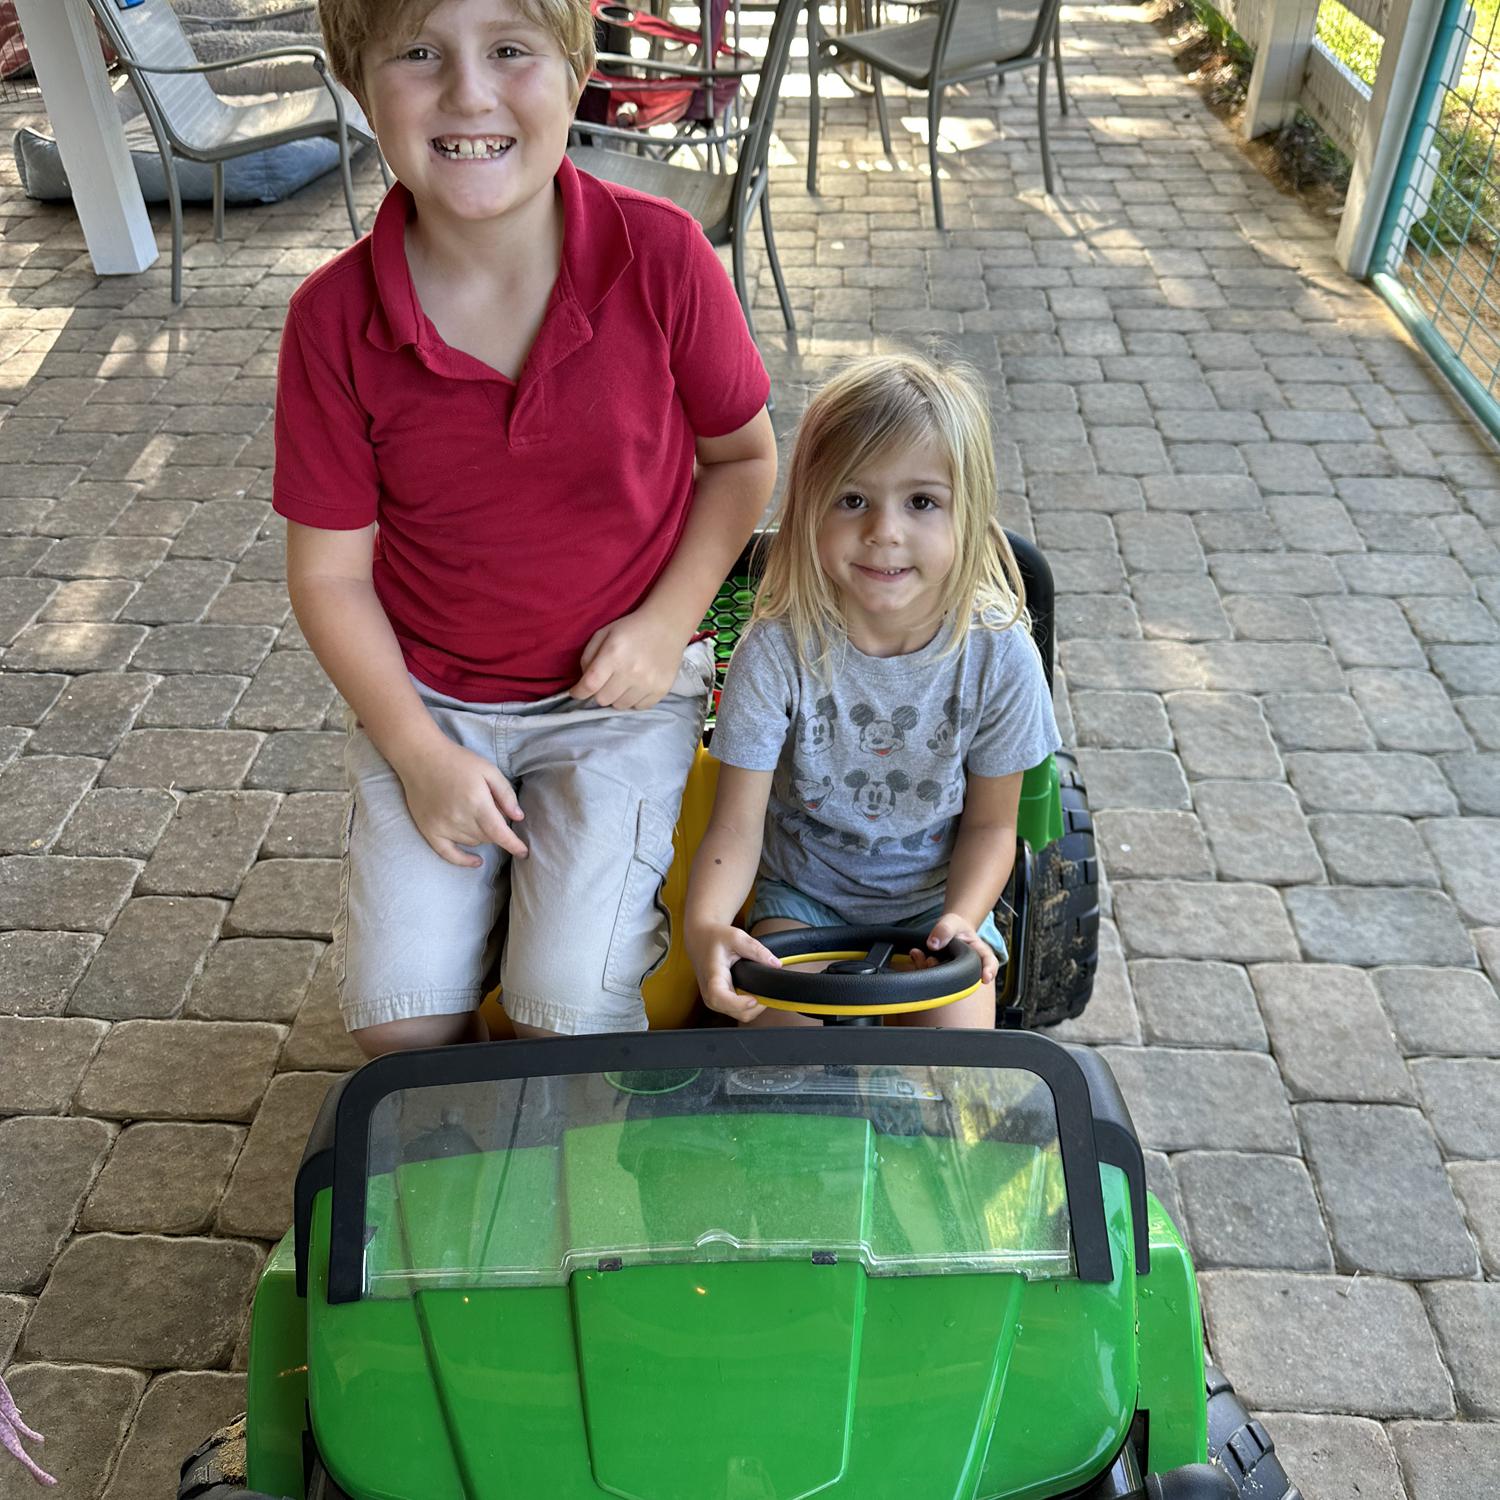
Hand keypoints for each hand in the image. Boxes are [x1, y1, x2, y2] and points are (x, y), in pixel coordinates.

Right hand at [395, 737, 526, 867]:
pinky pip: (448, 854)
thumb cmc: (458, 761)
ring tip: (476, 815)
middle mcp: (460, 819)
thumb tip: (518, 818)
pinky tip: (476, 861)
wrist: (420, 757)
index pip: (500, 834)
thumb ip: (506, 794)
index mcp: (477, 803)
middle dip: (497, 830)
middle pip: (488, 838)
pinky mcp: (429, 831)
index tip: (524, 852)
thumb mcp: (489, 770)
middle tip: (492, 811)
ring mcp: (443, 827)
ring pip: (473, 842)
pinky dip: (463, 860)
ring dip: (481, 835)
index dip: (514, 845)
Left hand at [570, 609, 684, 708]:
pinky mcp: (661, 689)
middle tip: (605, 681)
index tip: (576, 692)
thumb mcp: (603, 634)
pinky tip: (636, 686)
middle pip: (603, 699)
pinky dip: (633, 700)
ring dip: (617, 697)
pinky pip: (638, 707)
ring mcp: (648, 683)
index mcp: (613, 655)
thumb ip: (588, 658)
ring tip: (622, 682)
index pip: (589, 685)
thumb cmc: (631, 629)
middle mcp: (631, 671)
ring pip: (620, 706)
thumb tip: (584, 683)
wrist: (666, 625)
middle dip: (599, 692)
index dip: (578, 692)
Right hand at [687, 922, 778, 1022]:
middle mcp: (710, 992)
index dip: (738, 1003)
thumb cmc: (715, 937)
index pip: (719, 997)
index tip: (754, 999)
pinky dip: (749, 1005)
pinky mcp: (719, 1002)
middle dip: (756, 1005)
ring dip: (754, 1006)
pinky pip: (738, 1011)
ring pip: (740, 1014)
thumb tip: (776, 964)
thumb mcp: (736, 936)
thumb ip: (756, 950)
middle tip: (767, 989)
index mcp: (712, 976)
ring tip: (761, 989)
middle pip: (737, 1012)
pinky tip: (753, 991)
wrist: (700, 939)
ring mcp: (713, 1000)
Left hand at [910, 912, 998, 984]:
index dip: (989, 970)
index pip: (989, 962)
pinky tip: (915, 954)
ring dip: (932, 968)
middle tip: (933, 962)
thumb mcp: (952, 922)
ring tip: (922, 956)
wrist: (948, 930)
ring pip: (946, 978)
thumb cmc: (955, 926)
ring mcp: (955, 973)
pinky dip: (922, 965)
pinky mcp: (941, 974)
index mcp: (979, 952)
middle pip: (965, 976)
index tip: (985, 978)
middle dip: (950, 974)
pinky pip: (932, 974)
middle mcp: (969, 966)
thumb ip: (944, 930)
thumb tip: (933, 945)